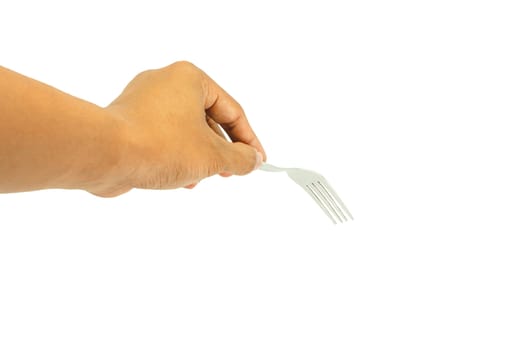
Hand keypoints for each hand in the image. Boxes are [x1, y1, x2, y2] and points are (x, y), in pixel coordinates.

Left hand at [101, 61, 265, 196]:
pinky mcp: (128, 121)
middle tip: (232, 171)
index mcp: (190, 78)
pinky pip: (163, 138)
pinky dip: (176, 157)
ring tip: (204, 178)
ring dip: (199, 157)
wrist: (103, 154)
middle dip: (221, 150)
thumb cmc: (161, 145)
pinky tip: (181, 180)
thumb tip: (253, 160)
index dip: (249, 139)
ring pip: (185, 131)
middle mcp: (166, 83)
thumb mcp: (212, 156)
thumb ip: (240, 158)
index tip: (258, 161)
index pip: (232, 110)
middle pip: (208, 119)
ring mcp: (143, 101)